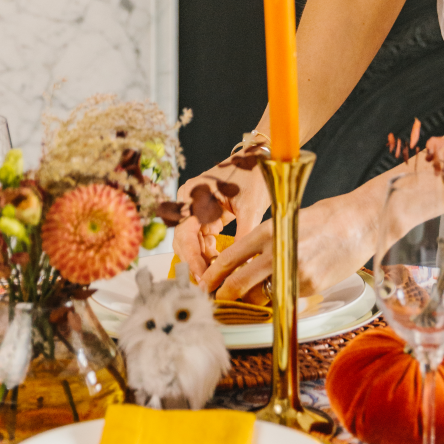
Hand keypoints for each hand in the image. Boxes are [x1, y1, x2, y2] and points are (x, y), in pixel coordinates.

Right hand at [172, 157, 270, 280]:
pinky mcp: (205, 214)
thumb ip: (244, 235)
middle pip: (183, 241)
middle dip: (194, 264)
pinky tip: (219, 266)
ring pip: (192, 243)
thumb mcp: (251, 206)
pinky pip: (202, 239)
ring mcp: (195, 208)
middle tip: (207, 286)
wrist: (260, 158)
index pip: (185, 234)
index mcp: (194, 195)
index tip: (203, 278)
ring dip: (202, 261)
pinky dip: (209, 253)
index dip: (192, 259)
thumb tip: (244, 265)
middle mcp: (189, 201)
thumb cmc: (254, 175)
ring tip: (215, 279)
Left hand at [200, 186, 379, 299]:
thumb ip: (266, 240)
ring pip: (261, 294)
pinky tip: (292, 284)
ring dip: (253, 298)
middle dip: (224, 296)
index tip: (205, 284)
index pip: (229, 258)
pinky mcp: (310, 286)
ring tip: (254, 295)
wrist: (359, 222)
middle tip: (219, 301)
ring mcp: (293, 271)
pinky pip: (287, 295)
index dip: (213, 276)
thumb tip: (247, 262)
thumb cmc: (326, 218)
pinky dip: (284, 293)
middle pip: (238, 283)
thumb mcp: (287, 220)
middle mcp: (277, 252)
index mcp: (268, 231)